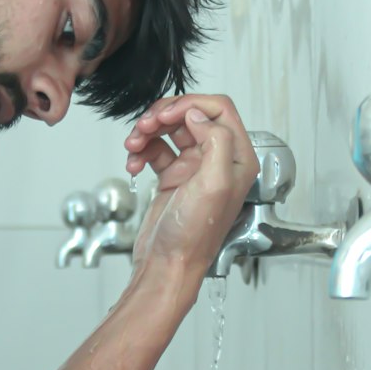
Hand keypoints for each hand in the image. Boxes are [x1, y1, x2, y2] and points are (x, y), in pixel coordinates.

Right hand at [124, 94, 258, 276]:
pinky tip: (134, 163)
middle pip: (191, 115)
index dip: (191, 105)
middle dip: (163, 115)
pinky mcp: (173, 177)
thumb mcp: (214, 185)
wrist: (167, 264)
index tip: (168, 114)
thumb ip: (216, 142)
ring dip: (147, 132)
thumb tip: (199, 115)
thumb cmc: (194, 237)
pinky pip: (155, 150)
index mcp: (237, 159)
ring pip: (169, 130)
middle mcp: (218, 160)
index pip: (219, 110)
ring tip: (133, 144)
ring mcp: (194, 168)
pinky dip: (142, 151)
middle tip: (145, 125)